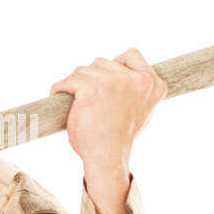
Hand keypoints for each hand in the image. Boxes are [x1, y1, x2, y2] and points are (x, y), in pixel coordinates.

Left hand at [49, 48, 167, 172]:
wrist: (107, 158)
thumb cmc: (119, 137)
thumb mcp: (141, 109)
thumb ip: (136, 88)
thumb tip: (121, 72)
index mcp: (153, 84)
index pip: (131, 55)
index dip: (115, 66)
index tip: (107, 84)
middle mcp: (137, 80)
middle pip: (102, 62)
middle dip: (91, 78)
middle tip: (91, 104)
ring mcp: (114, 82)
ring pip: (83, 70)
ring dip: (76, 85)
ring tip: (79, 106)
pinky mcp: (92, 88)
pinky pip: (68, 81)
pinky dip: (60, 89)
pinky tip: (61, 98)